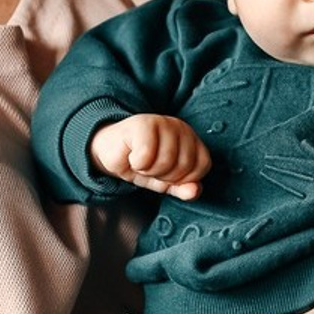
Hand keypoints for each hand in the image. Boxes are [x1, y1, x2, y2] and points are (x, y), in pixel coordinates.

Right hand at [90, 114, 210, 200]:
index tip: (166, 174)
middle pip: (184, 165)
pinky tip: (132, 156)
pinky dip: (137, 164)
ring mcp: (162, 122)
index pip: (202, 165)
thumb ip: (183, 188)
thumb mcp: (165, 181)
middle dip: (164, 176)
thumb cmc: (141, 164)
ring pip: (166, 161)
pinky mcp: (142, 123)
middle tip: (150, 167)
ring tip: (141, 162)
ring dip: (149, 170)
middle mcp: (180, 127)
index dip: (183, 178)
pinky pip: (146, 156)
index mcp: (191, 139)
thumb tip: (194, 191)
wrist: (112, 151)